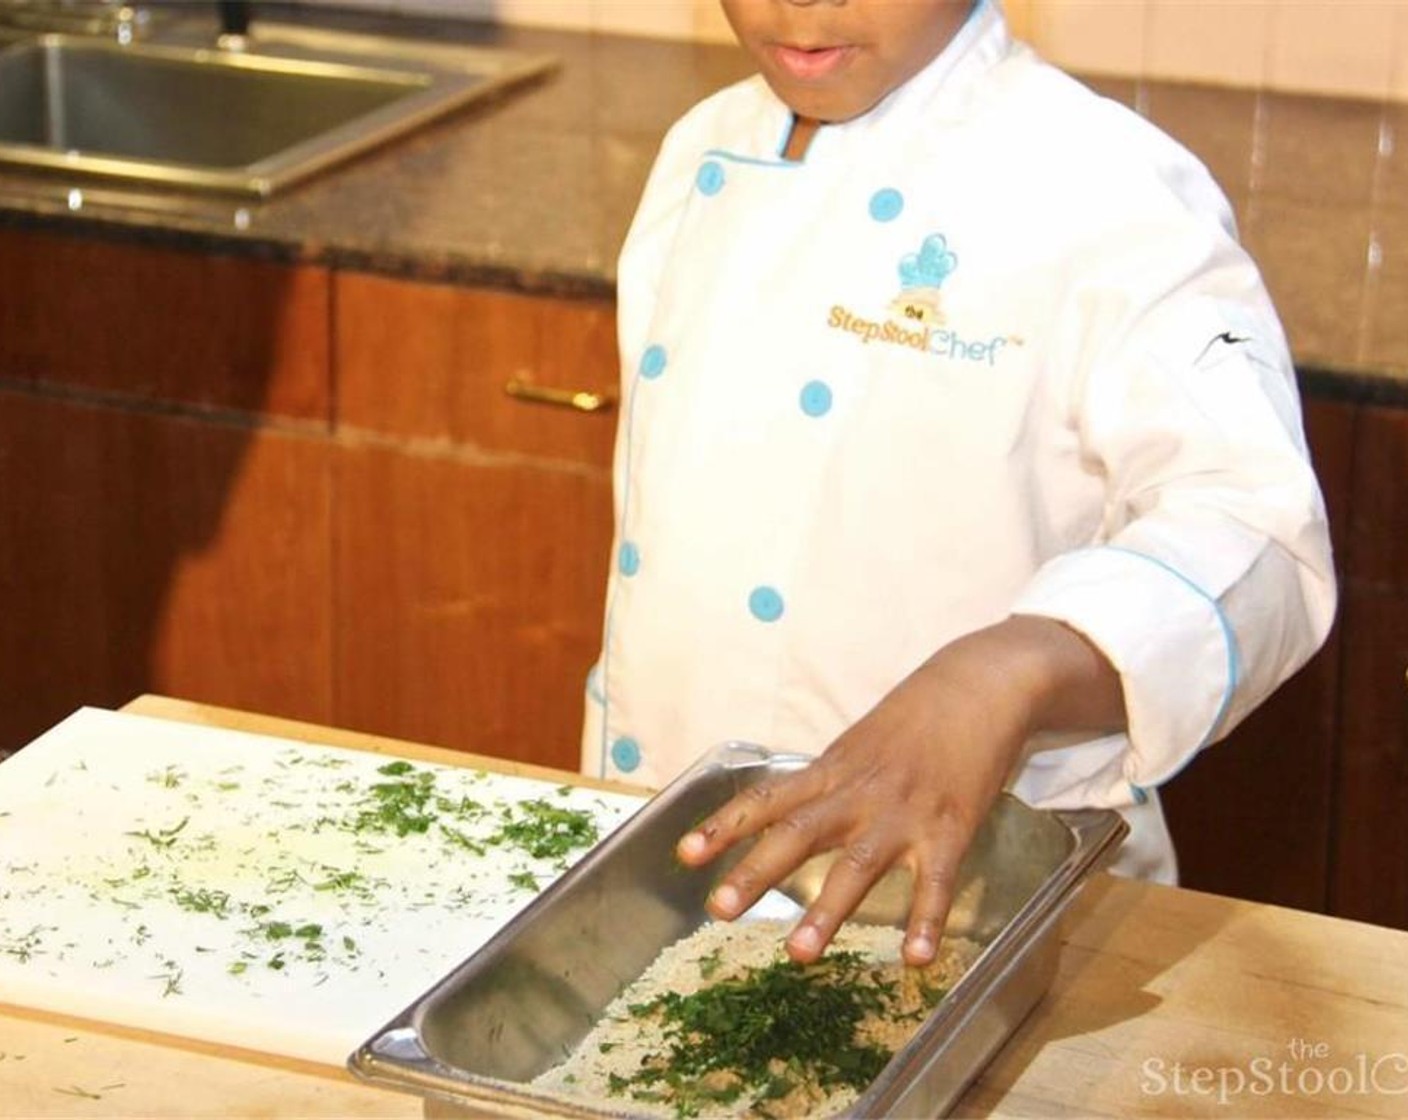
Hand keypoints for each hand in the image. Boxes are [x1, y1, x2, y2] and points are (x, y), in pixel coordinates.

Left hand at [675, 615, 1123, 965]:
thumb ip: (826, 781)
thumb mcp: (858, 743)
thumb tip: (786, 813)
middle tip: (719, 908)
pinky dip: (926, 920)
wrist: (979, 684)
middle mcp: (859, 794)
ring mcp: (903, 813)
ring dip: (828, 909)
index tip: (684, 855)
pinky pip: (936, 882)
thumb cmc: (915, 717)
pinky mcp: (950, 828)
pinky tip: (915, 959)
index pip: (767, 800)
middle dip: (757, 872)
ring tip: (799, 953)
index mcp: (832, 772)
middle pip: (799, 834)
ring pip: (859, 865)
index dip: (724, 827)